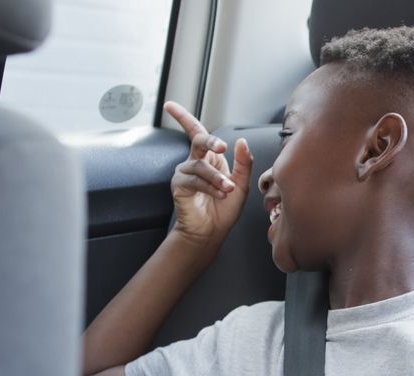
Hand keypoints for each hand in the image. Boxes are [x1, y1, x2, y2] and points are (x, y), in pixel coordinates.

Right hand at [165, 101, 253, 245]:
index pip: (196, 132)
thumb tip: (241, 142)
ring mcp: (185, 173)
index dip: (182, 117)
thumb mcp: (241, 185)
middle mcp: (195, 162)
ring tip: (228, 190)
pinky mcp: (179, 186)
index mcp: (210, 158)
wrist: (211, 231)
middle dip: (211, 141)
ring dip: (218, 178)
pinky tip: (220, 196)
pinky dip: (210, 188)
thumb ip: (243, 163)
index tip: (169, 105)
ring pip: (201, 165)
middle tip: (222, 147)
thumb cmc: (224, 209)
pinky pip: (195, 180)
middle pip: (198, 140)